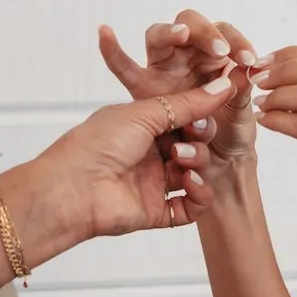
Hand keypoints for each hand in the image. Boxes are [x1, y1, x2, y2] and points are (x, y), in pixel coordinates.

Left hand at [22, 76, 235, 238]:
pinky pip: (191, 207)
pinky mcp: (156, 211)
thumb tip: (223, 85)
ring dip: (199, 164)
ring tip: (182, 160)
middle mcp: (149, 154)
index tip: (210, 109)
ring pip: (196, 174)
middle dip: (200, 139)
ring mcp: (153, 183)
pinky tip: (190, 183)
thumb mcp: (144, 113)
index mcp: (142, 126)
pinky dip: (199, 195)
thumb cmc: (97, 144)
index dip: (199, 115)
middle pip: (194, 145)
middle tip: (193, 135)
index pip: (183, 118)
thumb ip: (187, 103)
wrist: (73, 188)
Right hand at [99, 10, 260, 168]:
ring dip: (170, 33)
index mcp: (216, 58)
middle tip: (220, 50)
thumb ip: (240, 91)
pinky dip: (112, 50)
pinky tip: (104, 32)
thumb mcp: (240, 113)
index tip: (248, 60)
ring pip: (158, 37)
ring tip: (182, 34)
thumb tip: (245, 69)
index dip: (237, 42)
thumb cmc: (229, 133)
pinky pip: (123, 67)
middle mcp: (188, 57)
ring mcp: (163, 69)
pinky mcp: (142, 88)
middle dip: (205, 33)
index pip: (225, 34)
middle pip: (190, 24)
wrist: (217, 165)